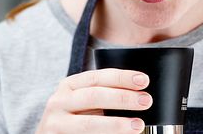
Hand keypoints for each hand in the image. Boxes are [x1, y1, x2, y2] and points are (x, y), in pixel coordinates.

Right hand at [36, 69, 151, 133]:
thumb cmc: (75, 118)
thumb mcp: (84, 100)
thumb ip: (104, 94)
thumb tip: (138, 94)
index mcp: (69, 85)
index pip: (98, 77)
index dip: (121, 77)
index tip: (144, 81)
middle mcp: (59, 101)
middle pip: (94, 96)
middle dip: (123, 98)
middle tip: (146, 101)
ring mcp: (56, 123)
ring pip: (90, 123)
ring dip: (117, 124)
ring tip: (138, 125)